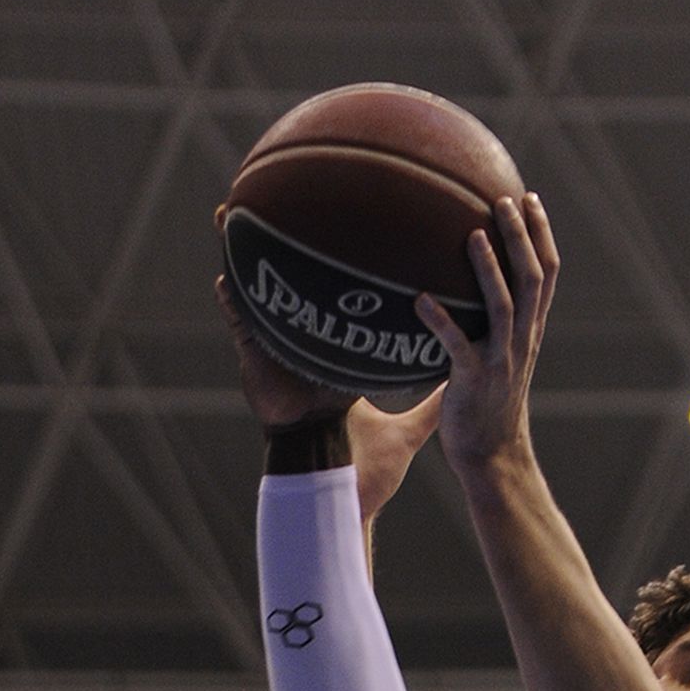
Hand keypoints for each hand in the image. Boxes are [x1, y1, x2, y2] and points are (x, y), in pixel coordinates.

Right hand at [217, 235, 440, 514]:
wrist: (338, 494)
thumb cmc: (366, 466)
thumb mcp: (409, 428)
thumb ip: (436, 403)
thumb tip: (466, 385)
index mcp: (342, 357)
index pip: (340, 308)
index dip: (340, 276)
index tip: (349, 236)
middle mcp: (311, 350)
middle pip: (297, 290)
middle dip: (286, 249)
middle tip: (282, 196)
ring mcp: (283, 357)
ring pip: (260, 297)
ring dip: (244, 258)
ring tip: (232, 215)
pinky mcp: (263, 371)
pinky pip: (244, 330)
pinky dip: (233, 304)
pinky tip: (223, 275)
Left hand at [413, 193, 557, 476]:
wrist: (492, 457)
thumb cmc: (486, 407)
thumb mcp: (496, 359)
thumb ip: (486, 326)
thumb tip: (455, 293)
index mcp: (530, 332)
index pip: (547, 275)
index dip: (542, 235)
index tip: (530, 199)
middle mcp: (522, 340)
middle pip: (531, 279)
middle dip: (520, 237)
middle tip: (503, 199)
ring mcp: (501, 360)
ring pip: (504, 305)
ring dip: (489, 269)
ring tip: (472, 234)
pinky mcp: (474, 380)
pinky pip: (457, 345)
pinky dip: (440, 321)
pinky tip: (418, 300)